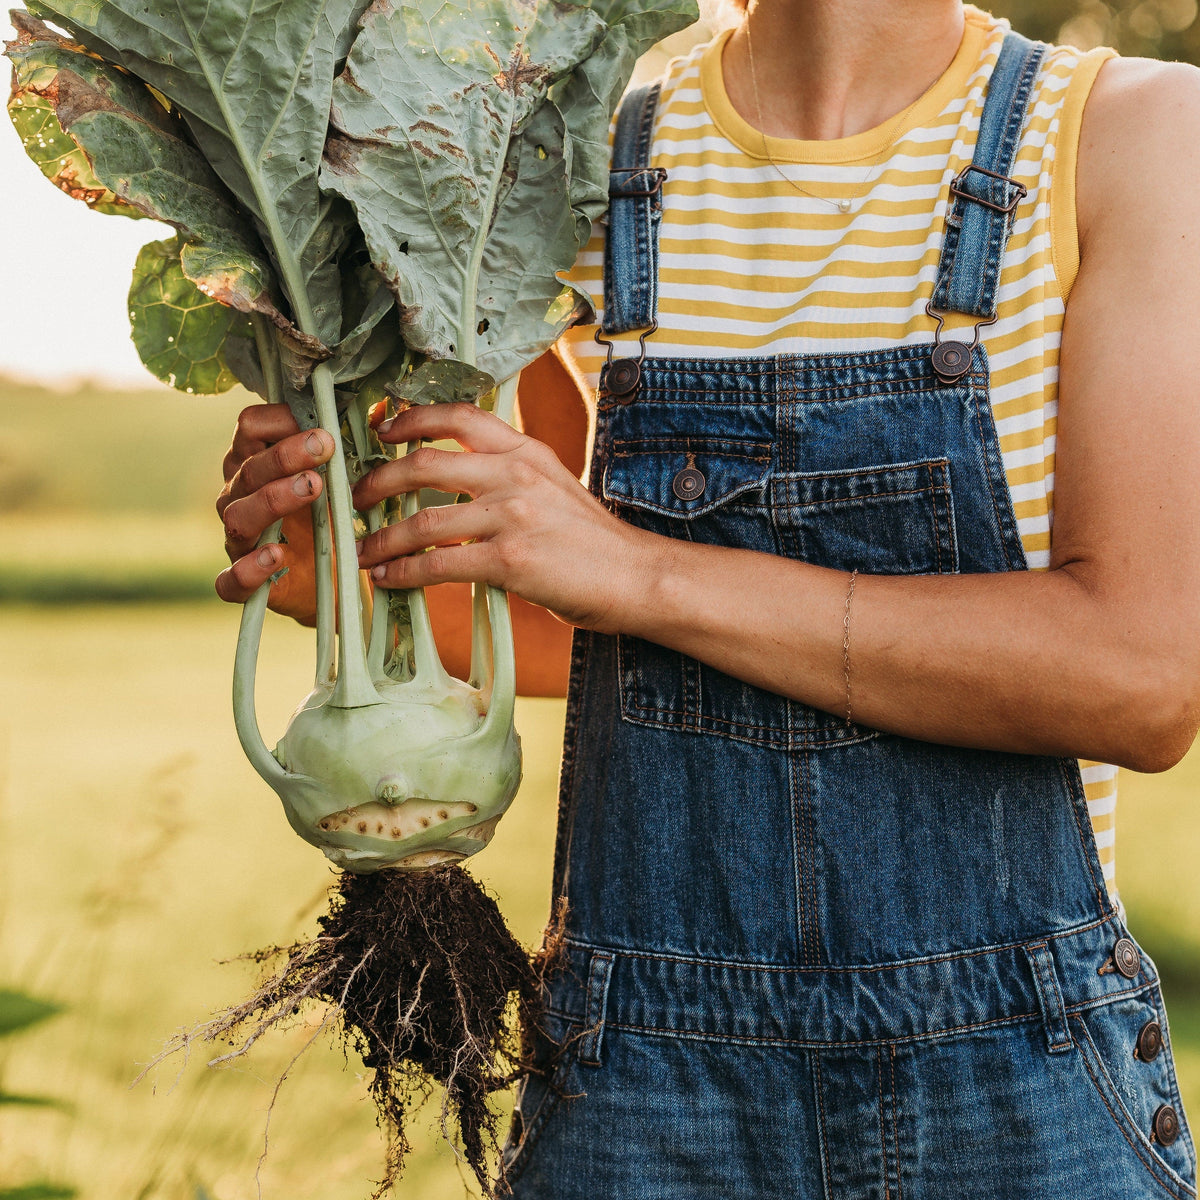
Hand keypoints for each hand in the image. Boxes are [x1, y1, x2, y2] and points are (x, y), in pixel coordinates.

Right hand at [214, 404, 333, 622]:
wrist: (333, 581)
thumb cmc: (330, 519)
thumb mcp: (345, 481)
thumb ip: (353, 446)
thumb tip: (379, 406)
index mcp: (258, 463)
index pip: (250, 427)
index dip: (279, 418)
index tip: (319, 420)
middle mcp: (239, 496)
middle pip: (248, 466)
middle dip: (287, 454)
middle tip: (326, 446)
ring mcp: (237, 539)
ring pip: (238, 514)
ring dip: (274, 498)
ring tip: (312, 487)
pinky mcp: (243, 582)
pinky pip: (231, 578)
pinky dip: (250, 568)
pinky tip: (277, 555)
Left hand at [352, 402, 649, 632]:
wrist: (637, 576)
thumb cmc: (594, 542)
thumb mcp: (556, 487)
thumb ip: (511, 478)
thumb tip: (458, 488)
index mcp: (526, 451)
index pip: (459, 415)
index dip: (411, 417)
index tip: (382, 428)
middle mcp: (515, 474)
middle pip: (425, 462)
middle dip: (379, 479)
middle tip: (357, 496)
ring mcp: (512, 516)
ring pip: (422, 519)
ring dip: (382, 537)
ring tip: (361, 550)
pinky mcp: (509, 560)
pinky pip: (438, 564)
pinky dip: (404, 572)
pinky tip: (388, 579)